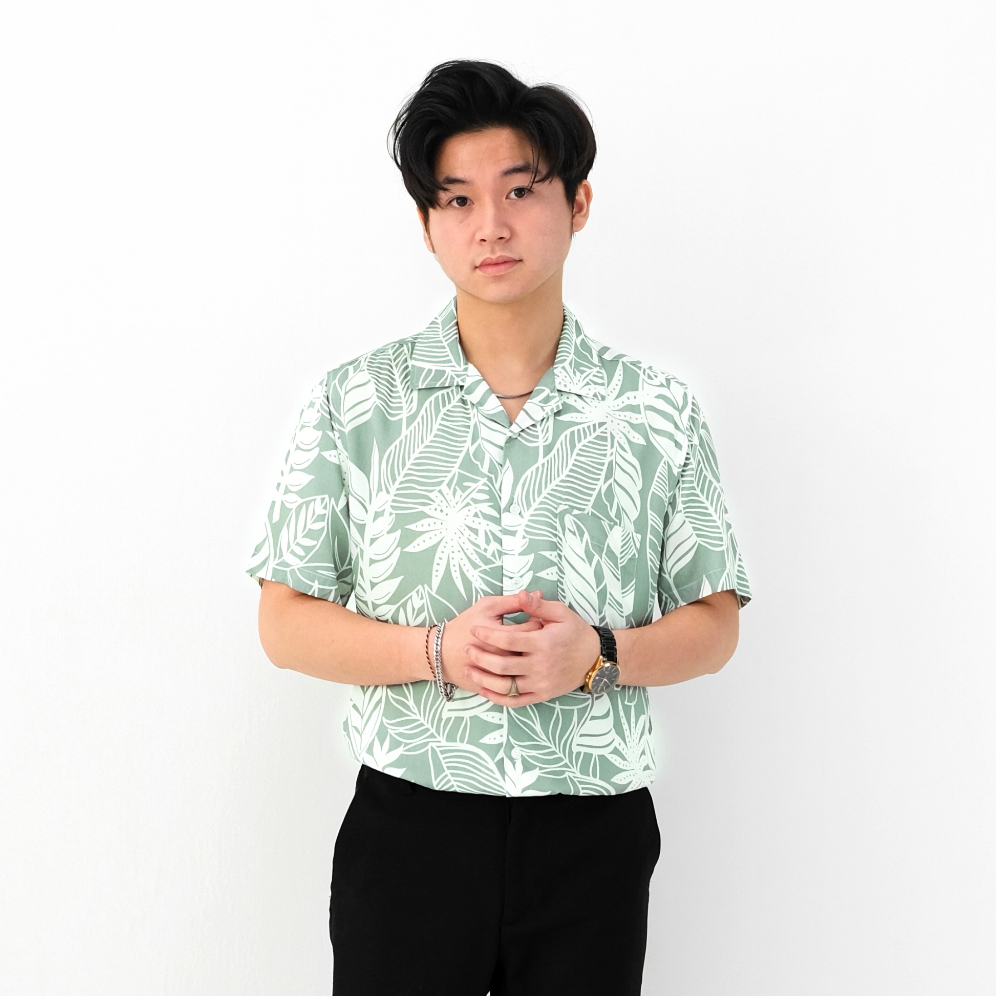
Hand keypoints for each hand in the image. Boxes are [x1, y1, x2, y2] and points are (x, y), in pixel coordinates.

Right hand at [434, 594, 543, 693]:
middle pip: (535, 649)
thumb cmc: (465, 625)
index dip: (540, 620)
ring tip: (531, 649)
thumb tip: (537, 594)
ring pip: (529, 669)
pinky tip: (521, 664)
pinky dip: (524, 674)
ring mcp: (502, 676)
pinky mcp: (498, 688)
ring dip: (534, 658)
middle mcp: (505, 658)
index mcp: (503, 636)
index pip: (534, 627)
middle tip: (539, 634)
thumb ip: (513, 601)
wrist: (442, 653)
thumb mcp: (487, 607)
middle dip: (540, 640)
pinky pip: (519, 686)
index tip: (538, 618)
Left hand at [463, 589, 601, 706]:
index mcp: (543, 643)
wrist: (595, 658)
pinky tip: (485, 690)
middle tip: (466, 648)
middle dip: (480, 657)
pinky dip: (498, 697)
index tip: (474, 630)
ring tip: (469, 670)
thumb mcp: (560, 613)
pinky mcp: (542, 694)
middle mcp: (540, 665)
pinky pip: (516, 700)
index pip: (508, 640)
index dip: (487, 635)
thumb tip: (521, 594)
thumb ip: (538, 606)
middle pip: (502, 664)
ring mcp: (541, 682)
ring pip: (505, 686)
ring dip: (484, 679)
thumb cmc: (576, 632)